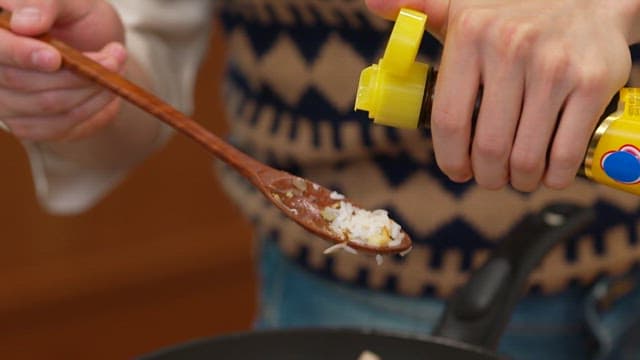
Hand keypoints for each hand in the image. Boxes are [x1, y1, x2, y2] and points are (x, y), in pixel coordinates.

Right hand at [0, 0, 125, 140]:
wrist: (94, 48)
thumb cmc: (76, 20)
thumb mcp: (70, 3)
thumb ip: (45, 4)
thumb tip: (25, 24)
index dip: (20, 54)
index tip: (54, 58)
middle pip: (20, 81)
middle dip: (74, 72)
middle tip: (114, 55)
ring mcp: (5, 102)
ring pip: (46, 105)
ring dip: (89, 88)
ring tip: (115, 66)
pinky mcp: (28, 126)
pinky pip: (60, 124)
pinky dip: (91, 107)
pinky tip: (106, 90)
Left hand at [367, 0, 634, 190]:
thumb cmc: (514, 13)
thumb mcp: (463, 6)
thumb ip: (420, 7)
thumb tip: (374, 4)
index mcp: (470, 34)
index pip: (449, 120)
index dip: (450, 160)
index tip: (457, 172)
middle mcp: (511, 47)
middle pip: (488, 147)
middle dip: (486, 177)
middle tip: (490, 178)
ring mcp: (555, 66)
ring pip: (526, 157)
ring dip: (519, 181)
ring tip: (518, 177)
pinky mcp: (594, 82)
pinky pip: (566, 152)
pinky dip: (554, 176)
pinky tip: (548, 173)